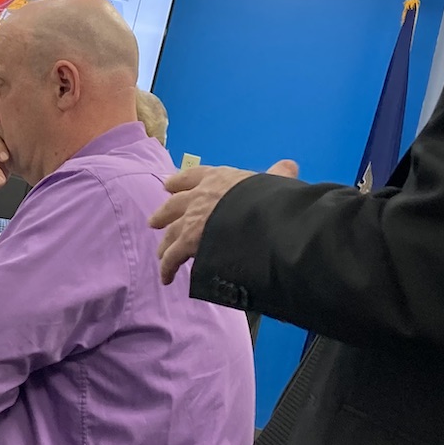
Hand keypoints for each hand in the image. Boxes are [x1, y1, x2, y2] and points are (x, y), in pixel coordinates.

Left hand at [150, 160, 297, 285]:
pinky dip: (167, 267)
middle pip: (173, 205)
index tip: (168, 185)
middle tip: (154, 221)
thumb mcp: (273, 181)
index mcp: (217, 178)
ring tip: (160, 254)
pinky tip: (166, 277)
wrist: (258, 216)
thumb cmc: (267, 197)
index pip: (192, 176)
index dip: (179, 181)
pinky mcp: (188, 243)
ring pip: (170, 233)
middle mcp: (198, 196)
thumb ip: (278, 174)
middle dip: (164, 214)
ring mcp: (190, 220)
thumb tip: (289, 166)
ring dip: (165, 244)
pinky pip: (172, 257)